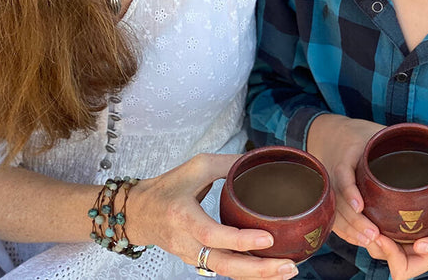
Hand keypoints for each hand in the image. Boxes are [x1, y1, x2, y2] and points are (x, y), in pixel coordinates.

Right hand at [123, 153, 298, 278]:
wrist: (138, 213)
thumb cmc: (167, 188)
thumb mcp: (196, 167)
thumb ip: (228, 164)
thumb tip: (260, 159)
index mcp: (183, 216)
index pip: (213, 234)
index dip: (240, 240)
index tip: (268, 238)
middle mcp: (186, 242)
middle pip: (224, 264)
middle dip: (258, 270)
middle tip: (288, 266)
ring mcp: (192, 256)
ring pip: (226, 272)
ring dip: (258, 276)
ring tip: (288, 271)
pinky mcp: (198, 261)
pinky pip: (225, 271)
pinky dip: (248, 274)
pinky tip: (271, 271)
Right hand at [304, 115, 384, 248]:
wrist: (334, 135)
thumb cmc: (363, 135)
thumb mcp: (378, 133)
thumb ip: (399, 141)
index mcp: (346, 156)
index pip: (343, 176)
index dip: (350, 192)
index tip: (361, 206)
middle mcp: (334, 175)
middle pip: (339, 203)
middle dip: (355, 221)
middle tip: (374, 235)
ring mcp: (332, 189)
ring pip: (336, 214)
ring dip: (351, 231)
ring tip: (370, 242)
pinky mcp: (333, 199)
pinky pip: (336, 218)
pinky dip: (346, 232)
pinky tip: (361, 241)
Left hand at [373, 181, 427, 279]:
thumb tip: (419, 248)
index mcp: (427, 259)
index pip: (401, 271)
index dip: (389, 257)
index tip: (381, 234)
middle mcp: (414, 252)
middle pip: (384, 258)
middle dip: (374, 244)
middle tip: (366, 222)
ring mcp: (407, 238)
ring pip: (379, 244)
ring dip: (371, 234)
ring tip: (366, 215)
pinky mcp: (403, 225)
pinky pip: (383, 229)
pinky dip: (374, 223)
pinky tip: (372, 208)